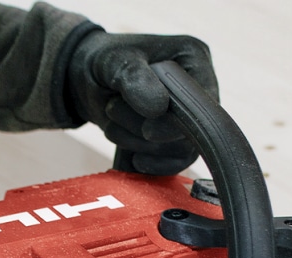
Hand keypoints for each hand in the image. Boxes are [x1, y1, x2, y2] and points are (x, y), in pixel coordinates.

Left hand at [67, 31, 218, 174]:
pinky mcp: (176, 138)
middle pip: (193, 130)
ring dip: (140, 145)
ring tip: (112, 124)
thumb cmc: (105, 61)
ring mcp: (189, 116)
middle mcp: (198, 88)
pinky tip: (132, 159)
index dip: (179, 122)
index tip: (148, 131)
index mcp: (193, 58)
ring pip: (181, 150)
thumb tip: (158, 108)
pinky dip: (151, 164)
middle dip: (148, 132)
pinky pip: (175, 163)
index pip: (203, 99)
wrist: (89, 79)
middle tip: (112, 110)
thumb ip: (134, 78)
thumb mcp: (113, 61)